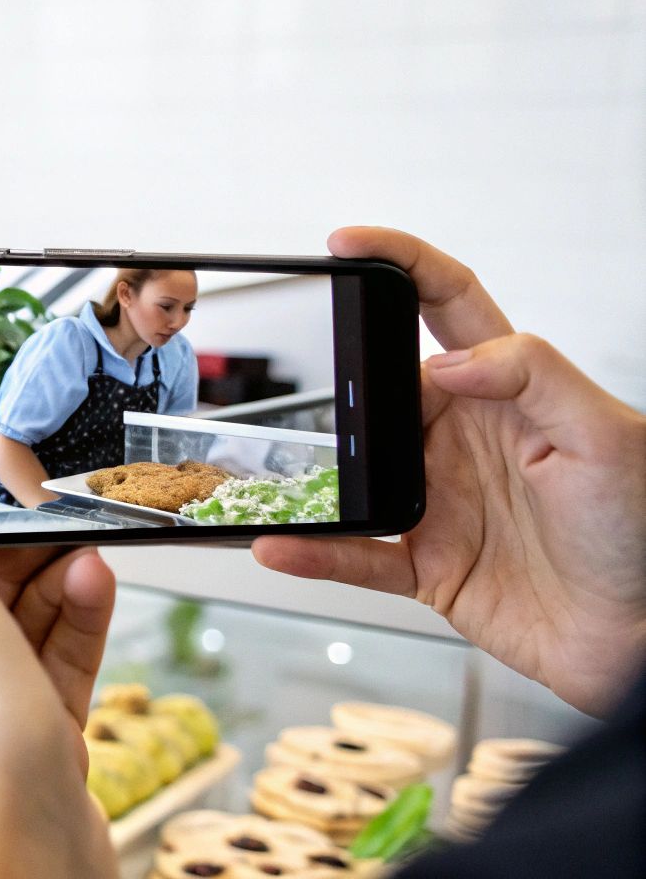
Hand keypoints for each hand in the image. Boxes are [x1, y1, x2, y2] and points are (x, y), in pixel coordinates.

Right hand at [254, 228, 645, 715]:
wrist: (644, 641)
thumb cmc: (645, 534)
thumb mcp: (609, 436)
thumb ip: (533, 376)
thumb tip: (446, 362)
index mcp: (507, 393)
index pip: (445, 306)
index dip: (399, 263)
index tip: (349, 241)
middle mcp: (462, 439)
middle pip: (377, 389)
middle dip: (336, 378)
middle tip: (306, 379)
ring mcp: (438, 502)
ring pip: (354, 473)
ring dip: (312, 474)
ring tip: (273, 470)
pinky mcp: (426, 566)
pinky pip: (356, 556)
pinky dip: (316, 552)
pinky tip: (286, 544)